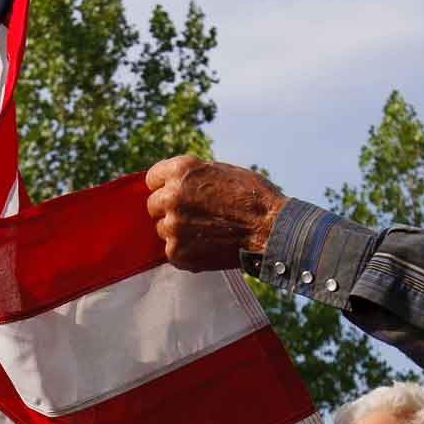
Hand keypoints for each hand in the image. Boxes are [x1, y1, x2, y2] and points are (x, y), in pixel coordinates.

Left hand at [143, 156, 285, 270]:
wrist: (270, 229)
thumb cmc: (251, 197)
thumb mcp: (219, 171)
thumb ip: (190, 178)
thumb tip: (170, 185)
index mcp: (180, 171)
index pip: (152, 179)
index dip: (165, 186)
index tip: (177, 194)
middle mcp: (171, 197)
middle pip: (153, 205)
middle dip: (170, 209)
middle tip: (195, 215)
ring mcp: (172, 227)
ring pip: (163, 229)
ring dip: (178, 231)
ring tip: (206, 231)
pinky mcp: (177, 253)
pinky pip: (172, 250)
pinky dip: (187, 250)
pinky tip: (208, 245)